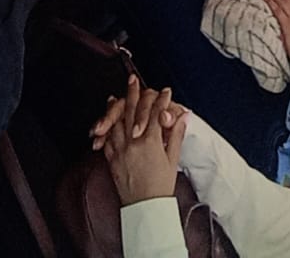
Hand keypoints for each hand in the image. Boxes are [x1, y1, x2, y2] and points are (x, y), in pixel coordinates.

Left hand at [94, 79, 186, 206]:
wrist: (145, 209)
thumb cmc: (161, 187)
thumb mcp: (173, 160)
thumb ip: (175, 135)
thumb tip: (182, 117)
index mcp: (150, 142)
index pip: (155, 112)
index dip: (161, 100)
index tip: (165, 91)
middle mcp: (133, 143)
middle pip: (132, 110)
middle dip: (134, 93)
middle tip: (133, 79)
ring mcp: (120, 150)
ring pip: (117, 121)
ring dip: (117, 106)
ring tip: (117, 95)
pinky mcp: (111, 159)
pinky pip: (108, 138)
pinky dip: (108, 126)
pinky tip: (109, 119)